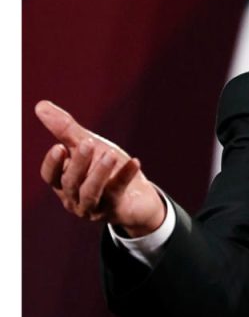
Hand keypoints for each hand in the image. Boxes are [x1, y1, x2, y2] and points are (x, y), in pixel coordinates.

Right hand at [36, 100, 166, 235]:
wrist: (139, 196)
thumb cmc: (108, 168)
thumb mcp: (88, 146)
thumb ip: (65, 129)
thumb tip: (41, 106)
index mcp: (63, 183)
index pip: (49, 176)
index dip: (52, 163)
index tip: (59, 147)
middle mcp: (74, 199)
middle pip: (70, 182)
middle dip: (79, 162)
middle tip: (89, 143)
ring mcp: (94, 208)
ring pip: (90, 192)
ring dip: (99, 172)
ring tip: (111, 155)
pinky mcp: (115, 211)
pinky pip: (117, 193)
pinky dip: (125, 176)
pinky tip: (135, 162)